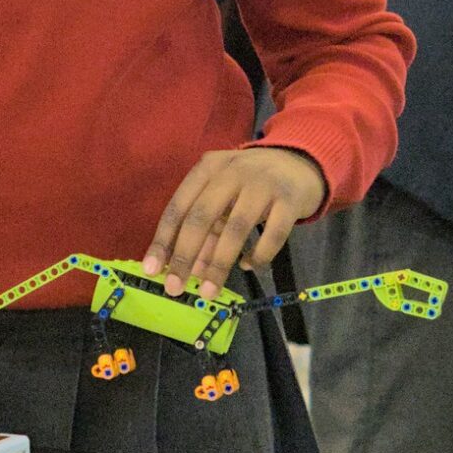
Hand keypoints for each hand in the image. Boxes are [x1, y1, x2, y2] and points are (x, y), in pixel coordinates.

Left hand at [145, 147, 328, 297]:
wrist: (301, 162)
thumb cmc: (252, 183)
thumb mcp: (225, 197)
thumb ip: (207, 229)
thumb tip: (191, 270)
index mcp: (209, 167)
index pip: (179, 206)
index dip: (163, 240)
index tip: (152, 270)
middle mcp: (233, 171)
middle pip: (202, 216)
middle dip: (185, 255)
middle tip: (175, 287)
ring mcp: (264, 183)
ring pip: (236, 228)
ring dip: (219, 264)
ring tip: (209, 290)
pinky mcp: (291, 200)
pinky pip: (272, 235)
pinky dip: (258, 255)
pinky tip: (249, 266)